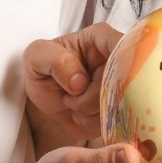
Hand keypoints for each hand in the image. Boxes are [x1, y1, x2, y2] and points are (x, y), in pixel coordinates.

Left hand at [25, 22, 122, 141]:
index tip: (102, 82)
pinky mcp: (118, 110)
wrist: (45, 97)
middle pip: (123, 81)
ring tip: (71, 102)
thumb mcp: (37, 56)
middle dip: (92, 96)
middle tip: (69, 95)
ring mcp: (120, 87)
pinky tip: (79, 115)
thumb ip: (54, 60)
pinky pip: (112, 122)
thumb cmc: (43, 68)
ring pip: (118, 104)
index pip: (125, 45)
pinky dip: (90, 124)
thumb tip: (79, 81)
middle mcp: (117, 61)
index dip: (120, 63)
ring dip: (88, 111)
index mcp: (102, 39)